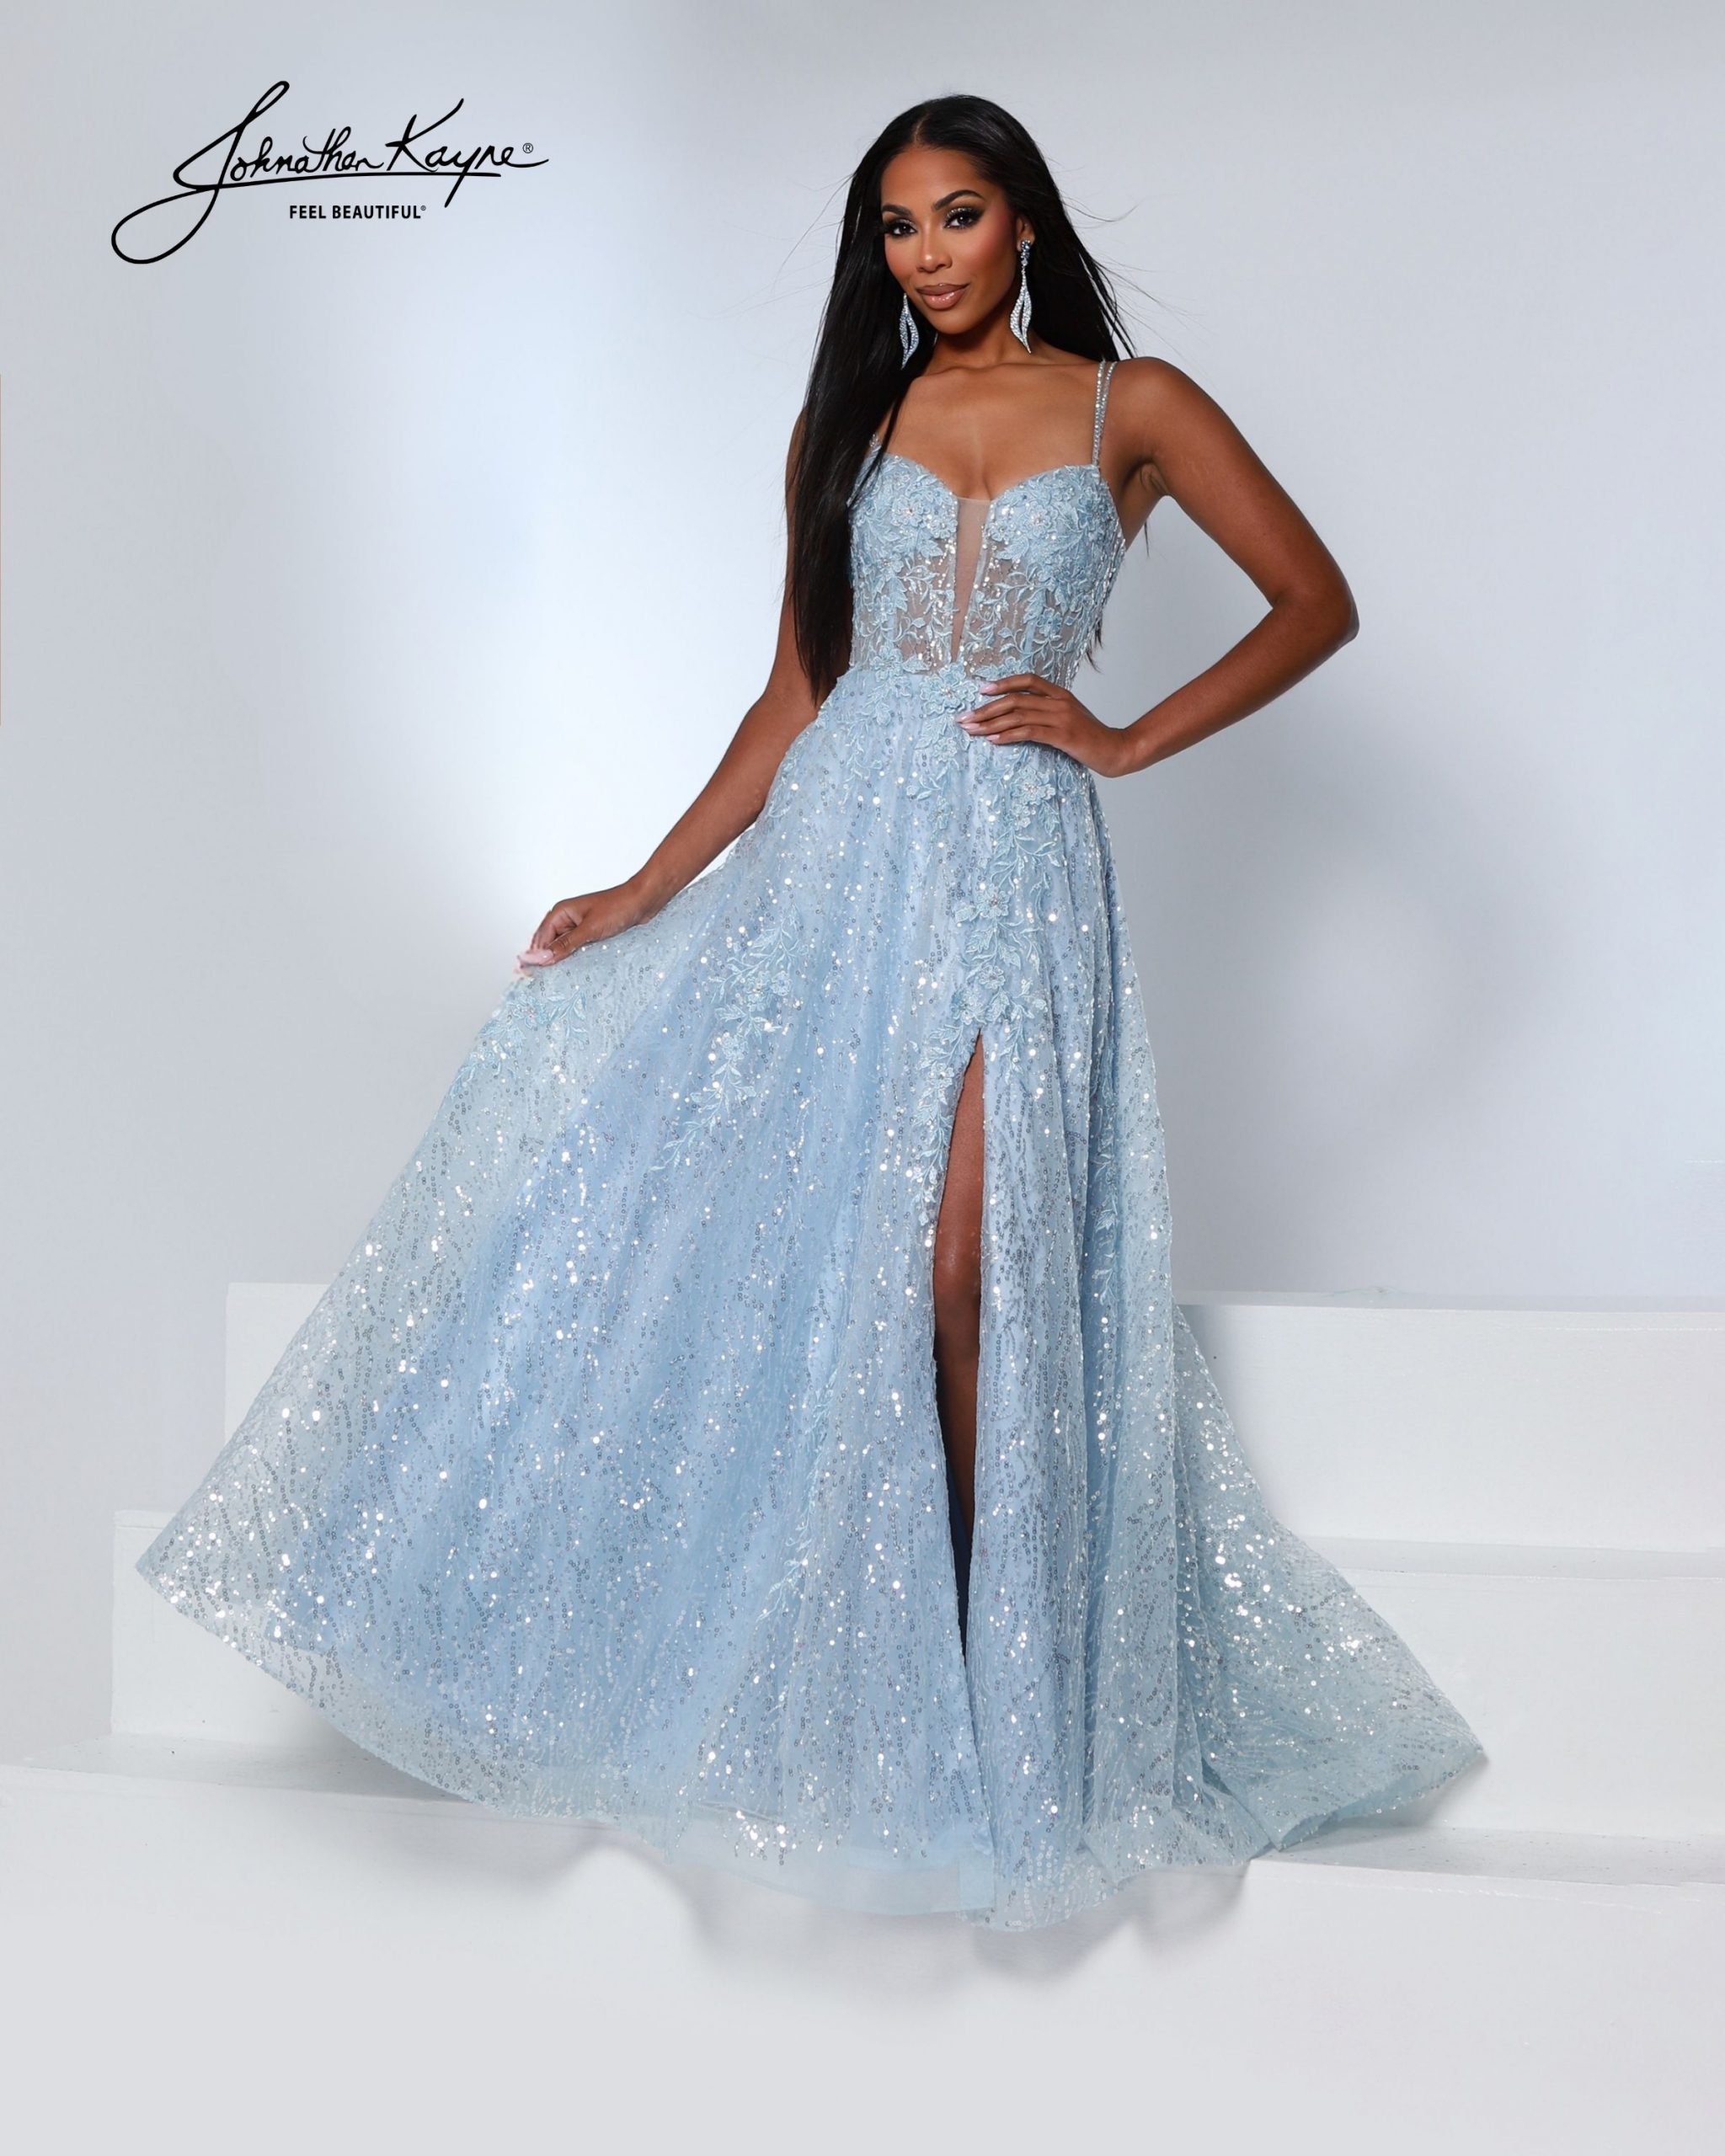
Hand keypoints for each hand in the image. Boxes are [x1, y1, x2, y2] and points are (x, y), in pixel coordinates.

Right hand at [516, 877, 660, 972]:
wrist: (643, 901)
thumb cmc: (618, 907)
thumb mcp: (589, 929)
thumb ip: (565, 945)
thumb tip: (541, 958)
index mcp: (560, 912)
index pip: (540, 938)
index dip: (534, 957)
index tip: (528, 974)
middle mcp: (566, 918)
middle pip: (548, 943)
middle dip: (543, 960)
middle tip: (539, 981)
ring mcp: (579, 926)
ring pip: (561, 947)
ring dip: (558, 960)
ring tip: (553, 979)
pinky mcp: (590, 933)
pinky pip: (575, 948)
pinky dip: (572, 958)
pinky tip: (572, 970)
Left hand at [956, 673, 1132, 777]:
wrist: (1116, 750)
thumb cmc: (1090, 738)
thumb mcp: (1070, 718)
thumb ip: (1049, 713)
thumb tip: (1020, 718)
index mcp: (1060, 694)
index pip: (1028, 680)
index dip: (1003, 683)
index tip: (981, 690)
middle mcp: (1059, 702)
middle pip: (1015, 700)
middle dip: (986, 708)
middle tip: (964, 718)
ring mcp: (1061, 718)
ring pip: (1017, 716)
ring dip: (990, 724)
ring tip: (971, 730)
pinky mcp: (1062, 736)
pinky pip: (1029, 732)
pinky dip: (1007, 736)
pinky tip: (992, 740)